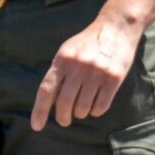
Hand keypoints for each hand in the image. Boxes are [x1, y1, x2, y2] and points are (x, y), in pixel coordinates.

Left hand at [30, 12, 145, 128]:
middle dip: (62, 117)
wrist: (117, 27)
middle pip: (64, 103)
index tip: (37, 127)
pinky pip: (100, 107)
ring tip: (82, 108)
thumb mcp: (68, 51)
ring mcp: (96, 72)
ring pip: (82, 108)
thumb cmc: (88, 43)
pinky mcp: (113, 79)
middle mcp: (78, 66)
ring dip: (80, 114)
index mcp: (63, 59)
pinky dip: (95, 111)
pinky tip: (95, 105)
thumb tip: (48, 102)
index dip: (40, 110)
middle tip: (64, 120)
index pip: (46, 90)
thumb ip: (58, 72)